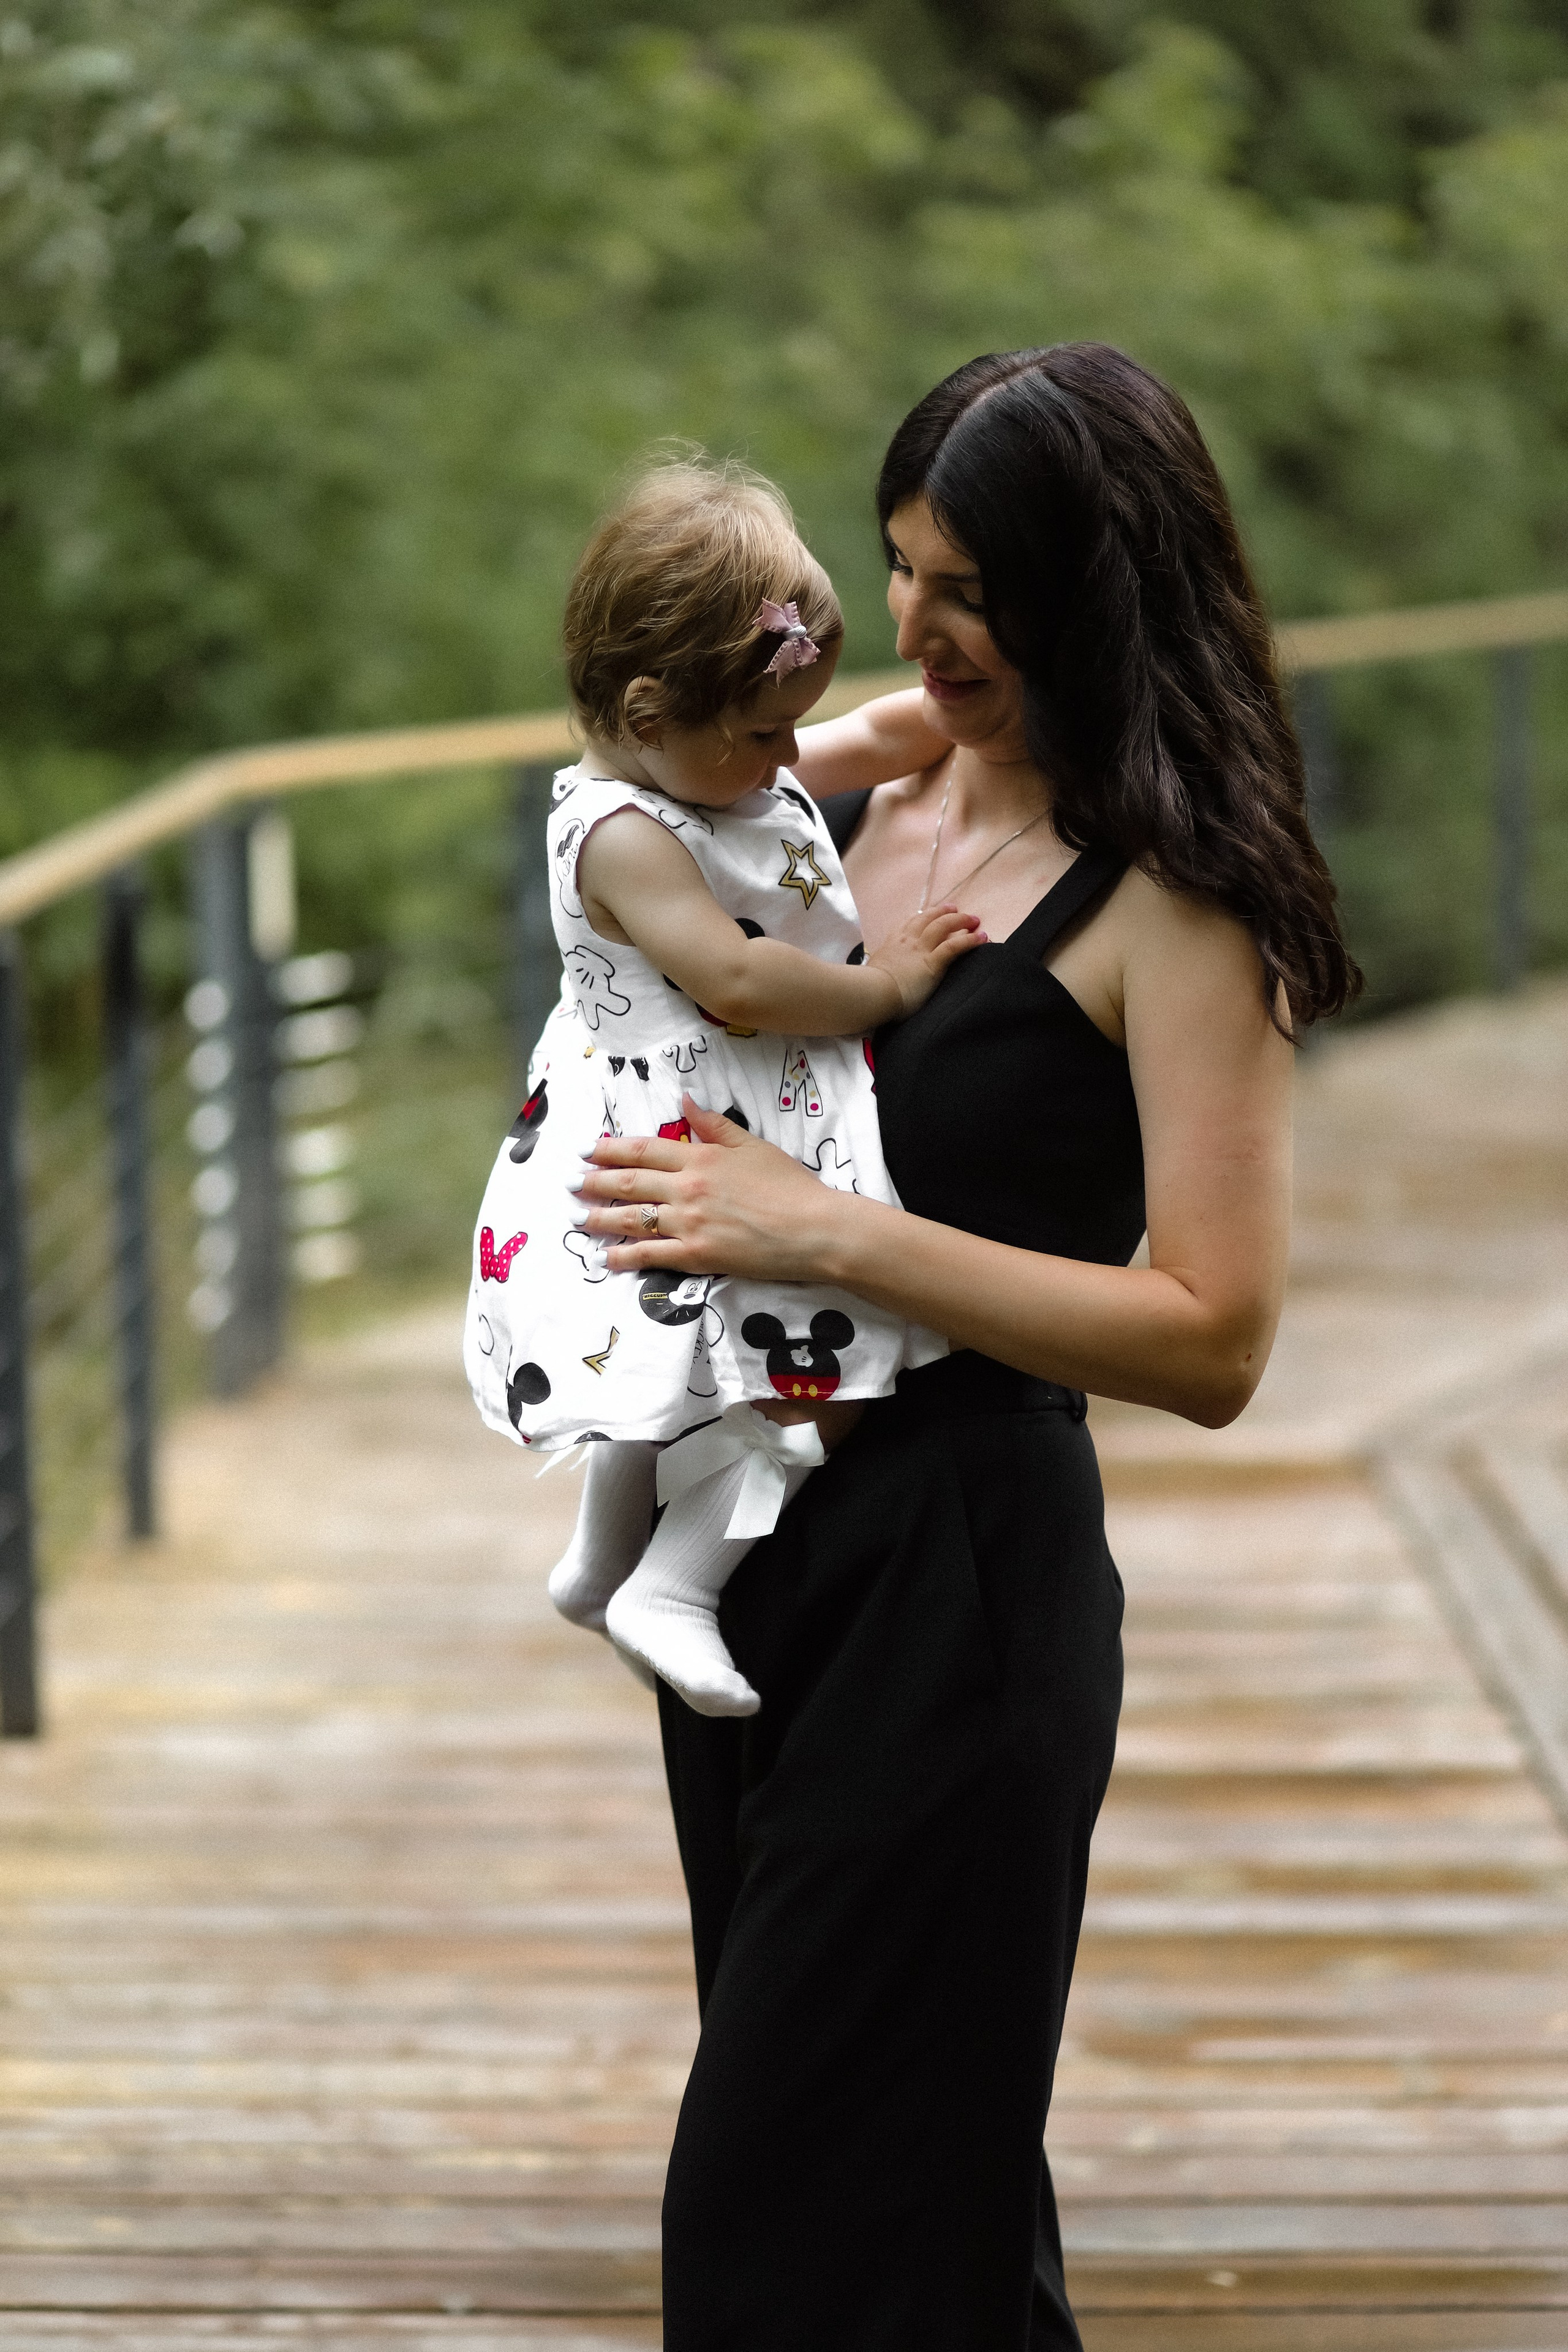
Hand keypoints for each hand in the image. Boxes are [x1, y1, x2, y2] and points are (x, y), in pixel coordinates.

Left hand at [572, 1097, 852, 1280]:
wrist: (814, 1228)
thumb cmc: (790, 1185)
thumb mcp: (753, 1145)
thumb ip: (715, 1125)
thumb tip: (685, 1100)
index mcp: (701, 1157)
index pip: (645, 1149)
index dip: (611, 1149)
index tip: (587, 1149)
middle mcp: (688, 1187)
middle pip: (630, 1182)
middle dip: (594, 1181)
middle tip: (568, 1182)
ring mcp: (690, 1222)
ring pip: (632, 1219)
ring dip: (599, 1218)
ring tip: (576, 1217)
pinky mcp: (697, 1255)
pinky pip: (650, 1255)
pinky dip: (624, 1258)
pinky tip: (604, 1259)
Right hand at [866, 904, 984, 1017]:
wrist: (873, 993)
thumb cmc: (871, 987)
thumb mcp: (875, 970)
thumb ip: (883, 967)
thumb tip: (882, 974)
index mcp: (893, 942)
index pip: (910, 922)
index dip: (924, 916)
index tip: (931, 913)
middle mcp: (908, 941)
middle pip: (929, 918)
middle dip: (944, 912)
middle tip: (955, 909)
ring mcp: (921, 950)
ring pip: (944, 926)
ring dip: (960, 920)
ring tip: (973, 919)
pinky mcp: (933, 963)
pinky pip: (954, 946)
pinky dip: (969, 940)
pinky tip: (981, 937)